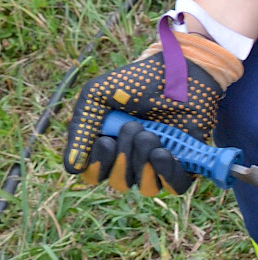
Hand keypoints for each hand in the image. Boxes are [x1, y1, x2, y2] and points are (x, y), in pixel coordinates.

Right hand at [64, 25, 241, 193]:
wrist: (179, 71)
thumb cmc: (137, 81)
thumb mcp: (98, 95)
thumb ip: (81, 128)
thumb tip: (71, 168)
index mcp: (107, 145)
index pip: (94, 175)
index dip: (98, 165)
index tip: (106, 140)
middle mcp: (132, 159)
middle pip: (119, 183)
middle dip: (125, 156)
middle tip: (134, 126)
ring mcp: (158, 163)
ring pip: (146, 188)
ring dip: (144, 163)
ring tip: (150, 135)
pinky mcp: (184, 164)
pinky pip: (174, 187)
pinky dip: (165, 173)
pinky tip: (162, 153)